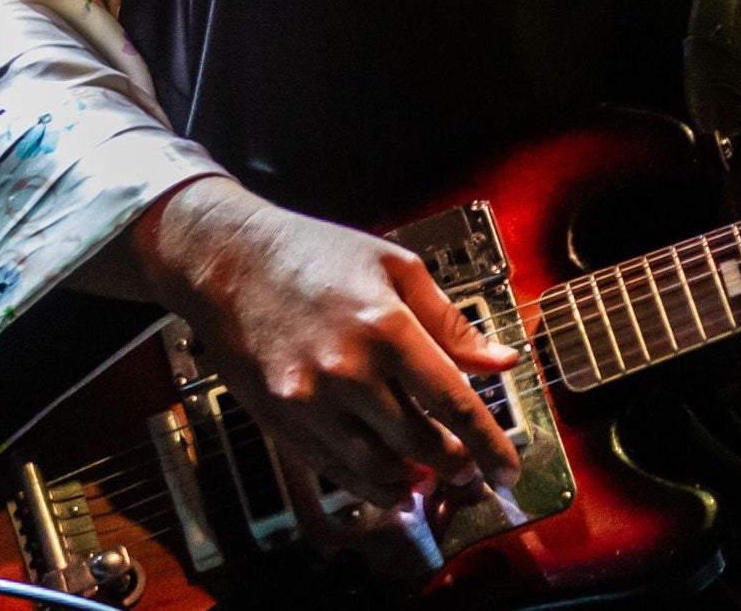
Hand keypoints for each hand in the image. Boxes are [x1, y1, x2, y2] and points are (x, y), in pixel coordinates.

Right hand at [130, 176, 523, 533]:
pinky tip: (392, 486)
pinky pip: (335, 470)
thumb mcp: (397, 268)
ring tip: (435, 477)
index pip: (452, 401)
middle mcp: (349, 371)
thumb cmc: (318, 255)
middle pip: (419, 443)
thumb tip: (502, 361)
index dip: (487, 443)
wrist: (231, 262)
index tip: (509, 469)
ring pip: (377, 467)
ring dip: (414, 481)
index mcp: (387, 326)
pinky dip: (369, 486)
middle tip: (474, 472)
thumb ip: (451, 322)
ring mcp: (310, 402)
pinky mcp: (282, 421)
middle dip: (456, 465)